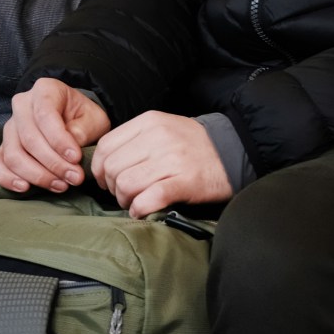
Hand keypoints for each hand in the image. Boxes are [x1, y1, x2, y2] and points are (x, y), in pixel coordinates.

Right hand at [0, 79, 111, 193]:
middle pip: (29, 138)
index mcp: (44, 90)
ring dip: (37, 175)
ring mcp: (9, 127)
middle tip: (74, 178)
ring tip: (60, 185)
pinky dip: (6, 178)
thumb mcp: (94, 118)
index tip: (76, 158)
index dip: (59, 140)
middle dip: (53, 163)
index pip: (45, 115)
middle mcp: (21, 105)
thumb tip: (69, 146)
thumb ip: (84, 129)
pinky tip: (25, 188)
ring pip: (13, 154)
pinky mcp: (3, 147)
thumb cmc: (84, 118)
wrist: (74, 122)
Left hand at [90, 111, 234, 218]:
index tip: (106, 180)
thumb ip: (134, 139)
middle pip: (112, 168)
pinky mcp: (185, 182)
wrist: (234, 151)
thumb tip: (104, 164)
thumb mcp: (163, 127)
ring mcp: (172, 160)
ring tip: (134, 202)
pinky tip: (142, 211)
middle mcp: (158, 138)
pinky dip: (139, 209)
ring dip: (125, 200)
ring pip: (126, 184)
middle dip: (112, 187)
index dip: (99, 168)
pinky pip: (149, 199)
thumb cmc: (194, 144)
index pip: (105, 146)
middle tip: (122, 194)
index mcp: (149, 122)